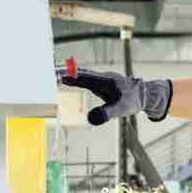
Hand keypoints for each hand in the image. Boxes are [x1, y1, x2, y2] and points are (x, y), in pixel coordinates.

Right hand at [57, 68, 172, 125]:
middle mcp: (100, 77)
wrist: (145, 94)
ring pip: (81, 74)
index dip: (69, 75)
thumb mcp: (121, 109)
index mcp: (104, 80)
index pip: (82, 76)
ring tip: (51, 75)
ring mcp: (101, 80)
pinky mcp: (101, 84)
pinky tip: (66, 80)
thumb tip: (90, 120)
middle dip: (63, 72)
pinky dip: (74, 78)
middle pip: (78, 73)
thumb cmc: (134, 100)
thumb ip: (107, 113)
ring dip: (67, 74)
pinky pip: (84, 79)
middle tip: (46, 72)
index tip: (55, 74)